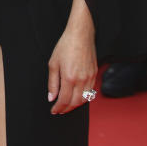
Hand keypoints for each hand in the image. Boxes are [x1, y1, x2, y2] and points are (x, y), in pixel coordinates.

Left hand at [47, 0, 96, 114]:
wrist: (80, 34)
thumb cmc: (66, 46)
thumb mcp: (53, 63)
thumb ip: (52, 83)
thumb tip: (51, 97)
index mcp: (69, 77)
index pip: (64, 100)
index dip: (58, 108)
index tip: (54, 110)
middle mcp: (81, 80)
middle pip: (75, 103)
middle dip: (67, 109)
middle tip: (60, 110)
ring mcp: (90, 77)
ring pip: (84, 99)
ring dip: (76, 105)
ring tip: (67, 106)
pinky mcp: (94, 74)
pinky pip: (90, 91)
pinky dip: (83, 97)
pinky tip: (77, 96)